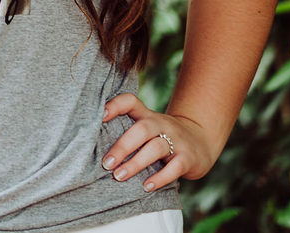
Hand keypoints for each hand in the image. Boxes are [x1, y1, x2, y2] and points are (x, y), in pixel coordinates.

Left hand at [100, 93, 219, 191]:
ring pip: (156, 148)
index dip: (115, 105)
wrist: (200, 141)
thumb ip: (124, 131)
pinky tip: (146, 187)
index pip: (130, 101)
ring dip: (136, 163)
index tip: (100, 116)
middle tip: (106, 163)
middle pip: (142, 129)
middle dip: (122, 146)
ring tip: (119, 176)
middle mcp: (161, 124)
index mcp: (146, 115)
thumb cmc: (160, 137)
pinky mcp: (188, 158)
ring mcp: (176, 140)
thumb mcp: (146, 128)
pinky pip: (175, 167)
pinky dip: (160, 178)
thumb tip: (89, 146)